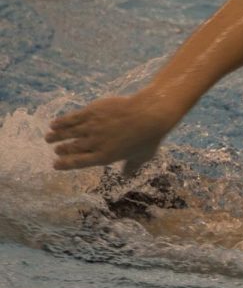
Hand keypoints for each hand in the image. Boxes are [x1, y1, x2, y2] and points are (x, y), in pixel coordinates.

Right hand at [45, 92, 174, 174]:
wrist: (148, 115)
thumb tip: (126, 175)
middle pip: (73, 147)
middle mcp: (95, 143)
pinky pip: (72, 118)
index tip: (56, 165)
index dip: (65, 164)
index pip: (79, 162)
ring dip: (56, 136)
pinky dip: (61, 122)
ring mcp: (92, 127)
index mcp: (105, 157)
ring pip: (68, 133)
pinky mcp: (92, 112)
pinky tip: (54, 124)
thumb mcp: (142, 157)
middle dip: (61, 149)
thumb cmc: (148, 138)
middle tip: (55, 150)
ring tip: (48, 138)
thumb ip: (131, 166)